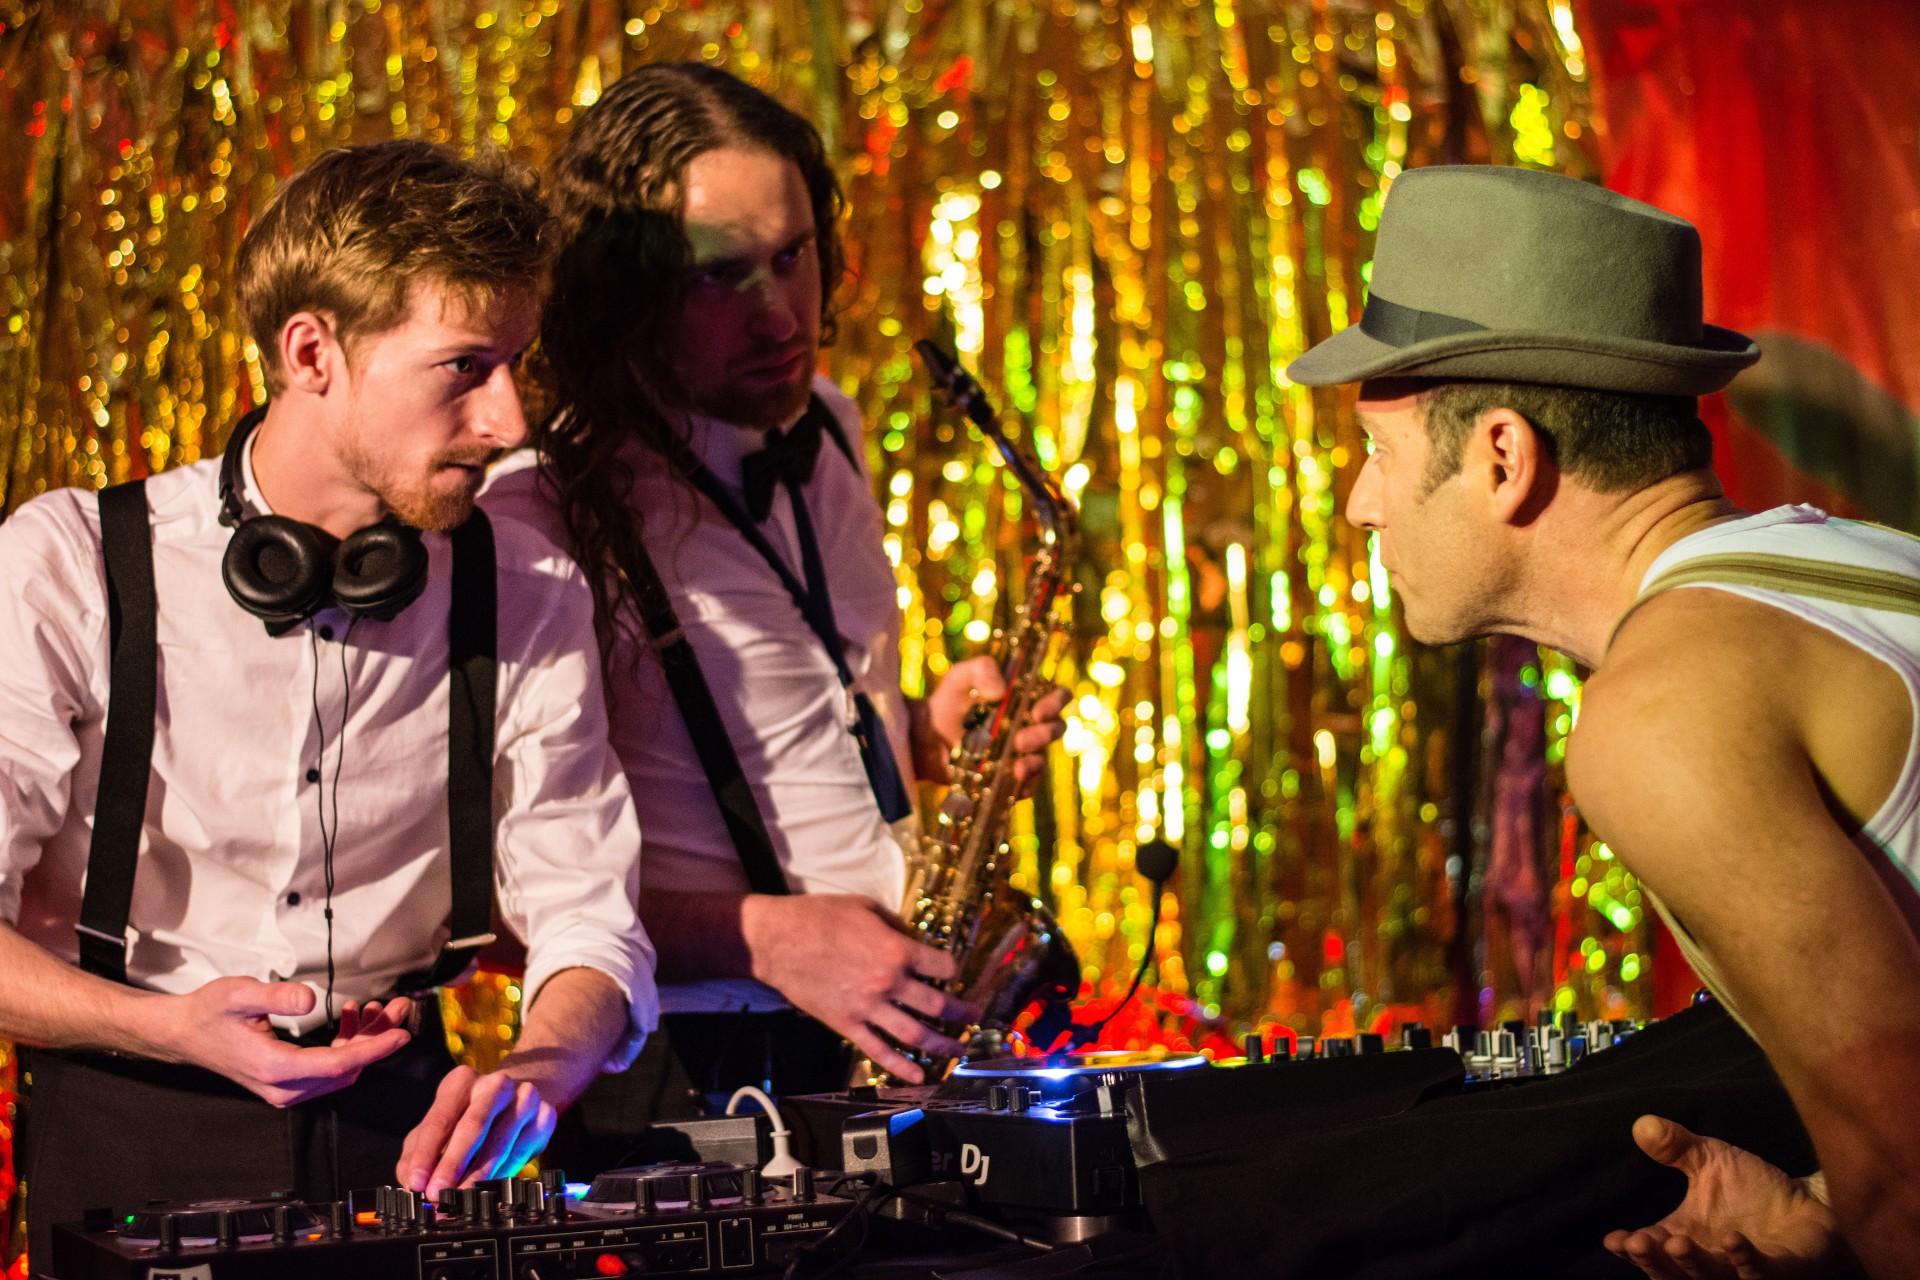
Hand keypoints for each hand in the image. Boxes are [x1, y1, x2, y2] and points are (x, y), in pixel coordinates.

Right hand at [147, 978, 412, 1107]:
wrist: (186, 1033)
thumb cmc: (211, 1012)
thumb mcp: (240, 994)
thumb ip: (277, 996)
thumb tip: (310, 998)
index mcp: (274, 1067)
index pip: (338, 1065)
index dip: (374, 1049)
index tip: (402, 1034)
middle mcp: (283, 1087)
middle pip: (346, 1069)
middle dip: (377, 1040)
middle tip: (398, 1008)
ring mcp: (285, 1090)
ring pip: (340, 1071)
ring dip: (364, 1041)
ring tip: (376, 1008)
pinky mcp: (287, 1083)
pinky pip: (327, 1069)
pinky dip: (346, 1045)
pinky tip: (348, 1017)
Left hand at [396, 1066, 556, 1198]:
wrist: (516, 1098)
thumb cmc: (468, 1114)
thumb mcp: (439, 1124)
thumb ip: (418, 1150)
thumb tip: (410, 1179)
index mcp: (462, 1081)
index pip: (440, 1118)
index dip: (426, 1154)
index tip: (416, 1182)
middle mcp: (495, 1084)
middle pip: (472, 1127)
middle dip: (452, 1164)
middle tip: (437, 1193)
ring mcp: (524, 1098)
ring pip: (499, 1143)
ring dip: (477, 1176)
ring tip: (459, 1199)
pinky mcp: (545, 1116)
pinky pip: (521, 1153)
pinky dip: (501, 1175)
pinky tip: (486, 1190)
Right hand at [742, 893, 974, 1082]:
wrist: (778, 941)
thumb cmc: (819, 917)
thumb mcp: (864, 907)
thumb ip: (894, 923)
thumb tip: (910, 936)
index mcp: (896, 949)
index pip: (942, 965)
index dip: (953, 969)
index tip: (955, 973)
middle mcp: (889, 982)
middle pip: (937, 1005)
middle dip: (961, 1014)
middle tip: (974, 1017)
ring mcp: (868, 1007)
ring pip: (915, 1034)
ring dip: (941, 1045)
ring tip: (956, 1051)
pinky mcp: (847, 1024)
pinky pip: (879, 1051)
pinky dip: (900, 1067)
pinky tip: (918, 1076)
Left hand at [923, 655, 1068, 790]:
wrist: (927, 738)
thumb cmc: (950, 701)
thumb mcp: (962, 677)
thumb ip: (982, 670)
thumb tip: (1001, 691)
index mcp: (1028, 698)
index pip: (1058, 696)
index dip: (1056, 703)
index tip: (1038, 711)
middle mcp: (1031, 725)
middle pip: (1056, 729)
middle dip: (1044, 735)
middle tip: (1020, 741)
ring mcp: (1023, 753)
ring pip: (1043, 759)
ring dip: (1034, 763)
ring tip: (1017, 767)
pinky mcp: (1011, 778)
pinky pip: (1028, 786)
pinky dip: (1024, 786)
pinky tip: (1014, 784)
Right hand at [1604, 1116, 1854, 1278]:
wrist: (1811, 1202)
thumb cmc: (1754, 1188)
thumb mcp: (1710, 1160)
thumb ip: (1676, 1147)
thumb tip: (1642, 1124)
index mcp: (1685, 1237)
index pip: (1651, 1250)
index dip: (1630, 1249)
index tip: (1614, 1238)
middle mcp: (1710, 1262)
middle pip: (1673, 1276)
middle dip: (1654, 1263)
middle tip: (1639, 1242)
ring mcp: (1743, 1271)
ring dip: (1692, 1266)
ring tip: (1678, 1242)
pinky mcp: (1780, 1272)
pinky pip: (1759, 1275)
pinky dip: (1744, 1260)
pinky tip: (1731, 1239)